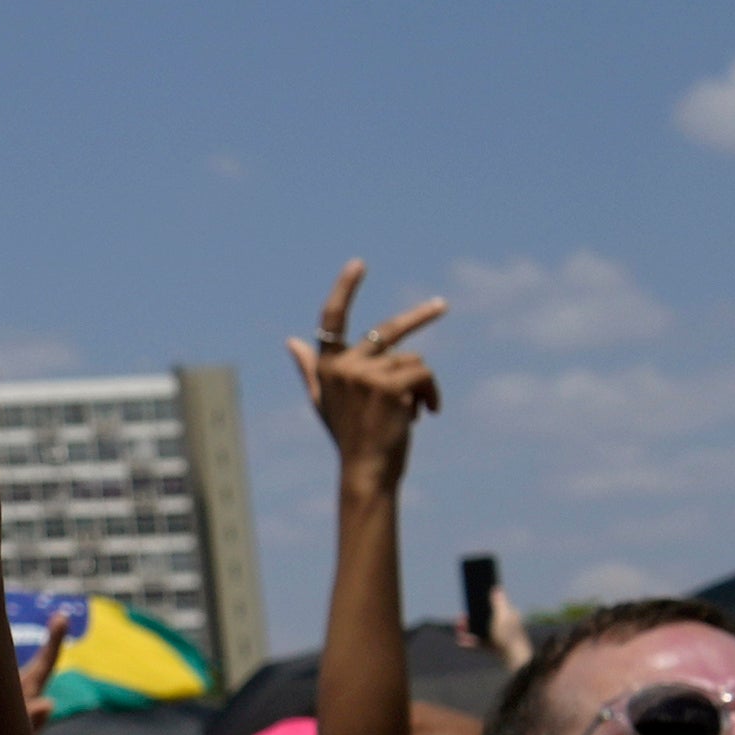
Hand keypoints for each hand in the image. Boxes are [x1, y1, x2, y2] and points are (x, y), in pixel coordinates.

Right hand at [289, 259, 447, 481]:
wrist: (365, 470)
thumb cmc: (349, 437)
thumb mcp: (325, 401)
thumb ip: (310, 368)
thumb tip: (291, 341)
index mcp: (328, 365)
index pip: (332, 318)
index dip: (345, 288)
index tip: (359, 264)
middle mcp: (344, 365)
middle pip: (390, 331)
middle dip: (420, 317)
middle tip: (443, 305)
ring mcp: (366, 374)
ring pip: (413, 361)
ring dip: (422, 387)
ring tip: (416, 413)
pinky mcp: (390, 386)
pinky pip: (424, 375)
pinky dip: (431, 394)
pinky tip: (426, 415)